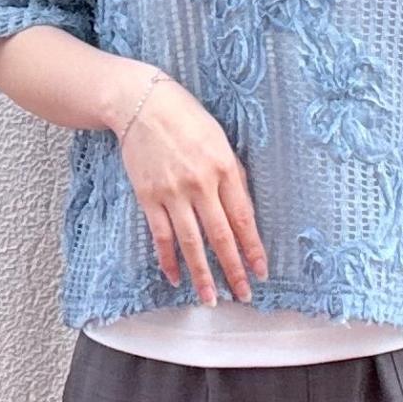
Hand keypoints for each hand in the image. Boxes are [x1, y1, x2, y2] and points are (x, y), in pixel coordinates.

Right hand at [114, 72, 268, 303]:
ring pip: (191, 243)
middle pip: (221, 236)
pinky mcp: (148, 197)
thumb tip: (243, 213)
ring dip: (202, 274)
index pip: (243, 218)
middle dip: (233, 269)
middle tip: (243, 295)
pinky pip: (161, 236)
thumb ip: (233, 176)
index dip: (253, 249)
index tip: (261, 271)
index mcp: (223, 168)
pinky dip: (168, 259)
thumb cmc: (186, 118)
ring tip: (210, 299)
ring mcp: (172, 193)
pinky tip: (176, 278)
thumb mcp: (220, 140)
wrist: (141, 103)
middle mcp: (199, 184)